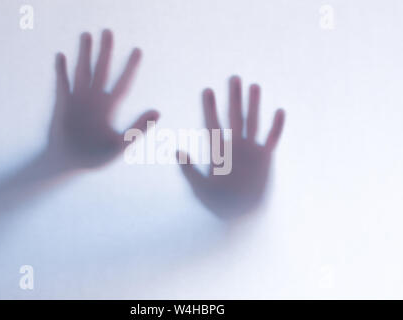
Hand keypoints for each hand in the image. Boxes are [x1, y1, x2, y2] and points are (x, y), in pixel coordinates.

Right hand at [47, 30, 158, 170]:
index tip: (138, 50)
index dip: (131, 67)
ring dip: (84, 54)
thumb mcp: (122, 144)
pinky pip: (63, 84)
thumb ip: (138, 128)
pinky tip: (62, 56)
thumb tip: (158, 111)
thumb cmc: (96, 157)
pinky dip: (62, 71)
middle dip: (105, 51)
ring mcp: (78, 100)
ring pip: (82, 71)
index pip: (123, 83)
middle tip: (108, 31)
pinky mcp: (63, 105)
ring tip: (86, 35)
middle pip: (101, 70)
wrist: (70, 163)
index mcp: (110, 108)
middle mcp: (95, 100)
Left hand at [177, 76, 284, 218]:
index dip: (209, 108)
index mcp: (218, 151)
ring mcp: (250, 150)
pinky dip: (276, 127)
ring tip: (254, 85)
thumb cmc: (216, 203)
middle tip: (233, 78)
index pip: (213, 124)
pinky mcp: (264, 159)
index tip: (206, 90)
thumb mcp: (200, 188)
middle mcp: (234, 146)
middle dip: (234, 98)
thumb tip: (177, 151)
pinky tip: (279, 111)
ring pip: (253, 122)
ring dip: (254, 105)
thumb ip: (188, 170)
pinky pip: (272, 139)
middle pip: (234, 117)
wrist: (238, 214)